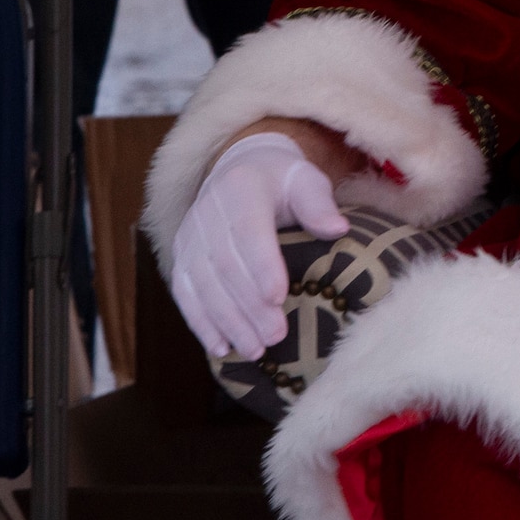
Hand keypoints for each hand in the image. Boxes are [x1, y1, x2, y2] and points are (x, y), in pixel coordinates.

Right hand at [169, 132, 349, 359]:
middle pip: (225, 266)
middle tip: (275, 337)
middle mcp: (207, 214)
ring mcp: (189, 237)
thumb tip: (338, 229)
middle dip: (249, 306)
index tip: (279, 298)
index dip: (261, 267)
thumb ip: (319, 204)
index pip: (247, 232)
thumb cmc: (283, 181)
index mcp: (241, 190)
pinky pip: (185, 293)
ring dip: (228, 322)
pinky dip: (201, 324)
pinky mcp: (181, 257)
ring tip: (255, 350)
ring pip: (203, 285)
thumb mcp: (306, 180)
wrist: (241, 169)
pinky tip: (221, 348)